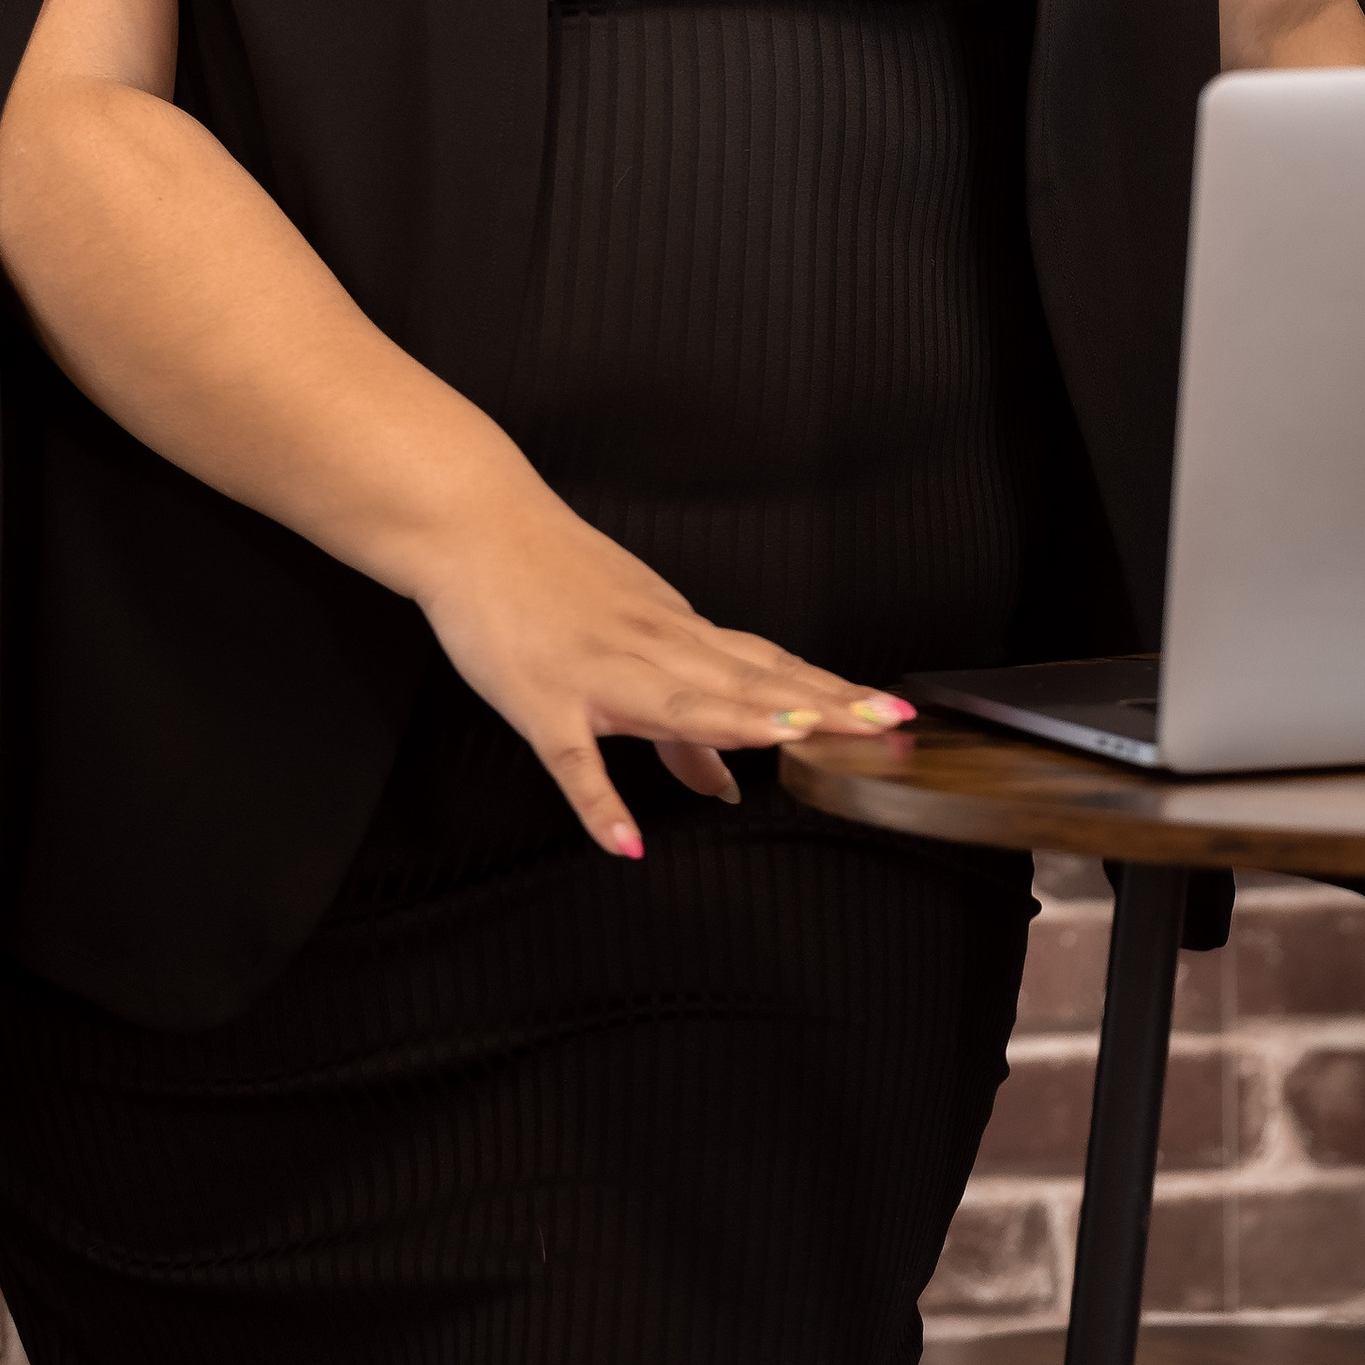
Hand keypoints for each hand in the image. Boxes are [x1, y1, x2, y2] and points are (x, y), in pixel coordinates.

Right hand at [414, 477, 911, 858]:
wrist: (474, 523)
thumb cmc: (553, 575)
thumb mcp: (632, 630)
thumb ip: (683, 716)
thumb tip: (731, 780)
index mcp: (677, 633)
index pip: (770, 665)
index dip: (831, 691)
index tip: (890, 714)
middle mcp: (650, 648)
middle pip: (744, 680)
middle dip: (814, 705)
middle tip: (877, 727)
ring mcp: (597, 675)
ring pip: (675, 702)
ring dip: (732, 722)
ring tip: (789, 742)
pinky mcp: (540, 702)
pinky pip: (572, 758)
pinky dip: (598, 799)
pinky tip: (624, 841)